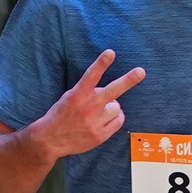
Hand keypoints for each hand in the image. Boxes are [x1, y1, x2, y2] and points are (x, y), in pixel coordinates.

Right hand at [28, 48, 146, 160]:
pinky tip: (104, 121)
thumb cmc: (61, 115)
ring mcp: (95, 122)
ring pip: (117, 107)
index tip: (110, 52)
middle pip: (112, 91)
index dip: (101, 63)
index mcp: (77, 95)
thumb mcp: (69, 97)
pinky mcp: (100, 135)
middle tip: (141, 72)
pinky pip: (119, 121)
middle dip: (128, 80)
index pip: (91, 75)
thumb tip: (110, 92)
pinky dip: (115, 119)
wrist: (50, 140)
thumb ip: (88, 92)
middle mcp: (88, 107)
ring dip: (112, 108)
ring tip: (99, 113)